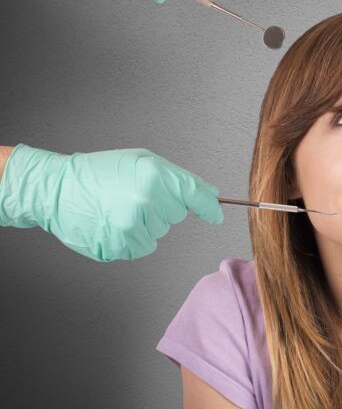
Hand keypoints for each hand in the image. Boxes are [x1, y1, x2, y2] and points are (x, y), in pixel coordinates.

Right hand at [0, 145, 222, 261]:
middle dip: (162, 206)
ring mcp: (133, 225)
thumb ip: (178, 178)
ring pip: (160, 232)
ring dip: (146, 223)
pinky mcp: (121, 244)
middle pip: (176, 214)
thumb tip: (210, 194)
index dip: (210, 206)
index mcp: (154, 175)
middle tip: (133, 195)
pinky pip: (144, 246)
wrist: (58, 190)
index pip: (194, 194)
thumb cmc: (99, 172)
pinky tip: (115, 223)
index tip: (216, 214)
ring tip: (120, 208)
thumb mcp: (142, 161)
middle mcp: (146, 201)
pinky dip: (133, 239)